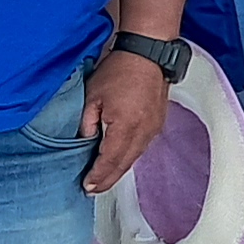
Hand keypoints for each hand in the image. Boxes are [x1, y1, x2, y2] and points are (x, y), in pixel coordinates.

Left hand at [80, 50, 170, 191]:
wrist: (148, 53)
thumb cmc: (120, 69)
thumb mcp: (92, 96)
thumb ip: (87, 123)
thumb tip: (85, 141)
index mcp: (125, 126)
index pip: (109, 160)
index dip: (98, 176)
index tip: (87, 186)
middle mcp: (143, 132)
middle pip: (124, 165)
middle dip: (108, 179)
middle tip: (94, 189)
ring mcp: (153, 128)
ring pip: (134, 158)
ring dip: (119, 170)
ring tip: (104, 179)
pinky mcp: (158, 123)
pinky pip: (142, 147)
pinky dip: (129, 157)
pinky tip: (120, 160)